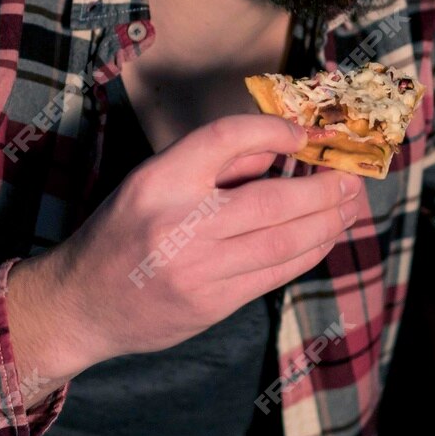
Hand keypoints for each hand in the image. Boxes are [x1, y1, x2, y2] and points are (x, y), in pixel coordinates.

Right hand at [8, 113, 362, 381]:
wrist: (81, 304)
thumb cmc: (122, 233)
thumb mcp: (152, 181)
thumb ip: (215, 164)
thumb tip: (281, 148)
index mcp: (159, 180)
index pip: (228, 138)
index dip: (276, 131)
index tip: (305, 134)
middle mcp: (179, 223)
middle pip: (273, 199)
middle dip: (325, 188)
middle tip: (353, 177)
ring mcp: (198, 269)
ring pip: (285, 242)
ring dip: (329, 222)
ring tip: (350, 205)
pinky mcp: (212, 304)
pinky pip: (276, 274)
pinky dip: (309, 252)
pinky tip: (325, 236)